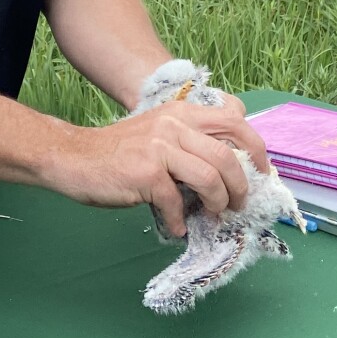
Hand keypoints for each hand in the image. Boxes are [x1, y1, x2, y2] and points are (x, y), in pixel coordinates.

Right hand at [49, 93, 272, 236]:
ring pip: (212, 178)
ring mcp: (161, 147)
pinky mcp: (147, 173)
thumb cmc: (121, 151)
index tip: (260, 172)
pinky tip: (177, 226)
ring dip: (219, 204)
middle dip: (242, 185)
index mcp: (183, 111)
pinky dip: (181, 220)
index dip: (256, 148)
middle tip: (240, 204)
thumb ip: (191, 140)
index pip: (236, 120)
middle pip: (230, 153)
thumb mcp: (160, 131)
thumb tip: (231, 169)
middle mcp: (175, 124)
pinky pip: (178, 202)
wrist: (77, 158)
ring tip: (214, 216)